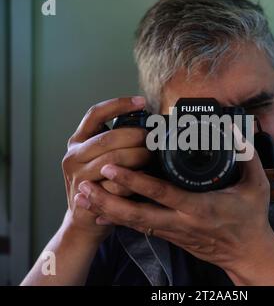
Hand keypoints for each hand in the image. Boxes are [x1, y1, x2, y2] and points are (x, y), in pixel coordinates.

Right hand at [61, 96, 149, 241]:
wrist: (84, 219)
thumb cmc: (99, 183)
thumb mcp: (100, 157)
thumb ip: (116, 141)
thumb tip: (148, 124)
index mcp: (78, 141)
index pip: (96, 114)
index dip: (119, 105)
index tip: (141, 102)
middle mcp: (73, 155)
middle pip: (108, 138)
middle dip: (135, 136)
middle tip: (153, 138)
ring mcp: (78, 176)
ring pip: (113, 160)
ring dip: (138, 157)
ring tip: (152, 156)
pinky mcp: (87, 195)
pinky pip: (116, 185)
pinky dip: (134, 180)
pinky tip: (146, 176)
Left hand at [75, 143, 272, 273]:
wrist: (247, 254)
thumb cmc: (251, 220)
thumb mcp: (256, 187)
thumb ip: (248, 157)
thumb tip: (241, 131)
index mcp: (200, 207)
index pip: (163, 193)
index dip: (136, 182)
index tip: (113, 167)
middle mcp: (181, 222)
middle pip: (137, 213)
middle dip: (108, 199)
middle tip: (83, 184)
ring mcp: (173, 231)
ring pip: (133, 223)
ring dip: (106, 209)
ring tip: (83, 197)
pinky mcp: (170, 236)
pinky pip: (139, 228)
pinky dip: (118, 220)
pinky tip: (101, 212)